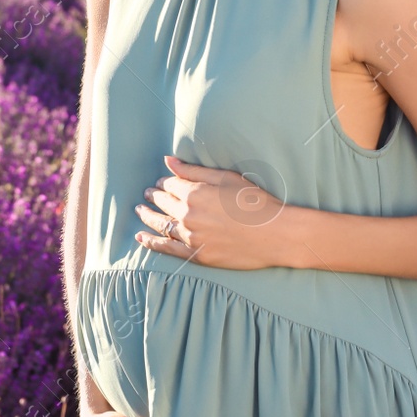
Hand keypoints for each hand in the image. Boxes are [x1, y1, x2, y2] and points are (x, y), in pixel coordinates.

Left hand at [134, 154, 285, 269]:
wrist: (276, 235)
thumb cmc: (256, 203)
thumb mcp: (227, 178)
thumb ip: (194, 171)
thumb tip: (168, 161)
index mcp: (195, 193)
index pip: (170, 185)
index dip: (164, 183)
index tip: (161, 183)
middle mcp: (188, 215)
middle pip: (163, 203)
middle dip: (154, 197)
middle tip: (148, 194)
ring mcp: (192, 237)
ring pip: (161, 225)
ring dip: (148, 216)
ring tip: (140, 211)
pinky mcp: (197, 256)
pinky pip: (167, 249)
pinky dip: (151, 242)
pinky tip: (141, 238)